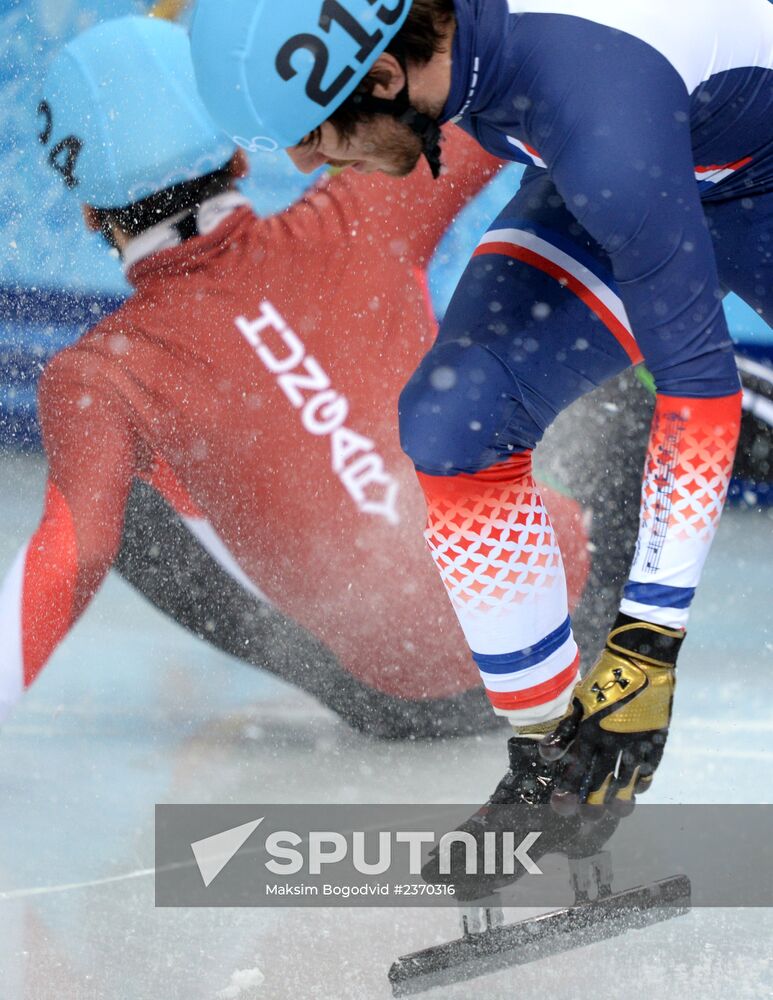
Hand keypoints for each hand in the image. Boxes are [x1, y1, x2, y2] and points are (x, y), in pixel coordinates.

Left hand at [539, 614, 683, 817]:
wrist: (641, 660)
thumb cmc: (603, 679)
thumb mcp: (579, 701)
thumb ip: (564, 730)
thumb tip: (547, 755)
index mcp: (590, 730)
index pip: (576, 769)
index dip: (568, 791)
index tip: (560, 807)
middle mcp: (613, 741)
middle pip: (601, 782)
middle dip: (593, 804)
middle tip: (588, 820)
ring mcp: (637, 742)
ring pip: (627, 782)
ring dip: (620, 800)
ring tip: (615, 813)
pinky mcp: (656, 739)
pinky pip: (649, 769)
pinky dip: (642, 782)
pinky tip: (637, 791)